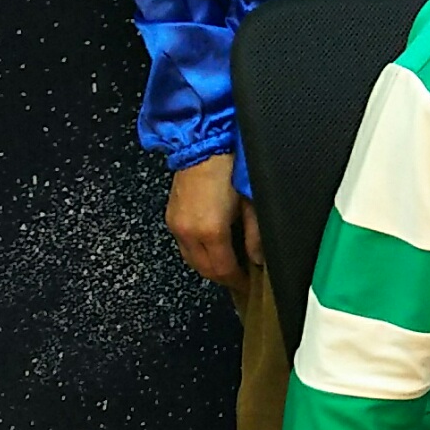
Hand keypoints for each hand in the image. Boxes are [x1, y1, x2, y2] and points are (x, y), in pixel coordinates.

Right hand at [168, 153, 260, 283]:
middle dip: (223, 277)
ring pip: (191, 260)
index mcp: (210, 231)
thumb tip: (258, 259)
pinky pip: (184, 246)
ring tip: (228, 266)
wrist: (203, 143)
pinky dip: (198, 253)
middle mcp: (188, 232)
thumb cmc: (231, 167)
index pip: (223, 270)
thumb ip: (255, 235)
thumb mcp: (252, 202)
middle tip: (240, 278)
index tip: (249, 285)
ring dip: (209, 267)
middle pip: (204, 269)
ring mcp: (176, 225)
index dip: (237, 281)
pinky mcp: (171, 216)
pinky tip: (212, 249)